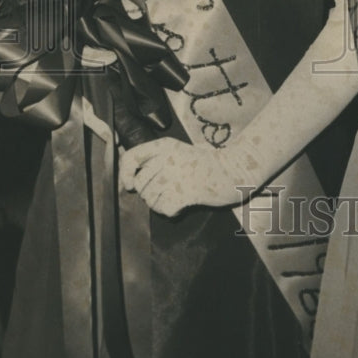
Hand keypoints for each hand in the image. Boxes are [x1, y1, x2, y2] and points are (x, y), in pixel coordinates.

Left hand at [119, 137, 244, 216]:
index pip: (131, 157)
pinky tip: (182, 204)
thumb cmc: (203, 164)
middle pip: (140, 183)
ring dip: (161, 203)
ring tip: (177, 195)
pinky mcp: (184, 193)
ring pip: (150, 199)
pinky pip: (163, 209)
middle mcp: (168, 158)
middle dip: (149, 192)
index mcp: (165, 145)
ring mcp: (176, 175)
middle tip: (168, 189)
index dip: (124, 174)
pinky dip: (171, 211)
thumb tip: (126, 181)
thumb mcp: (177, 152)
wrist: (232, 171)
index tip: (129, 184)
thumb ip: (153, 161)